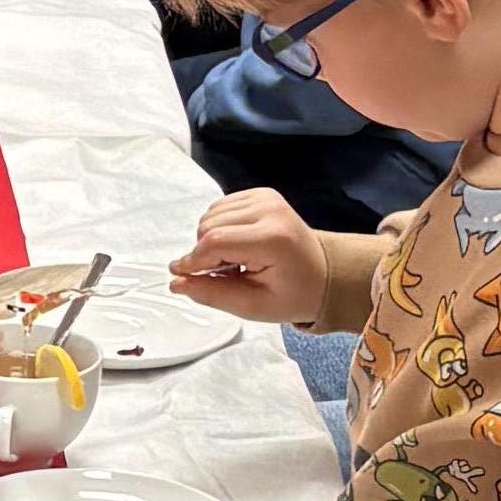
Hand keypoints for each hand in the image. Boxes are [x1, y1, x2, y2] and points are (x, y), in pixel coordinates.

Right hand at [169, 188, 325, 324]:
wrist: (323, 274)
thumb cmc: (293, 294)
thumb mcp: (253, 306)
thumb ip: (212, 293)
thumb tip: (177, 282)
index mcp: (273, 238)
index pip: (215, 242)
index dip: (193, 262)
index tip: (182, 277)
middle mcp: (270, 210)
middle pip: (208, 227)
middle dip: (206, 254)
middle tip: (225, 275)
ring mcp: (266, 198)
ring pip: (210, 216)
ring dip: (211, 241)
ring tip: (235, 261)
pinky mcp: (261, 194)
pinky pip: (219, 208)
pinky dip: (219, 228)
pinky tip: (237, 245)